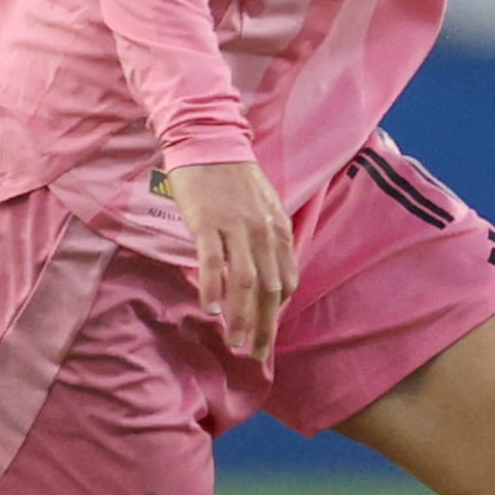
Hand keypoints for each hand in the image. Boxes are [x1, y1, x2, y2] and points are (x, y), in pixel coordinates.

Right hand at [162, 158, 294, 362]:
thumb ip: (268, 240)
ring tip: (234, 343)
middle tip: (253, 355)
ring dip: (240, 317)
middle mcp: (263, 232)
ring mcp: (236, 228)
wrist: (209, 140)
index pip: (285, 282)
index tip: (265, 336)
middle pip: (268, 290)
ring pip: (244, 282)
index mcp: (278, 229)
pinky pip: (213, 262)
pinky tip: (210, 311)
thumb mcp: (263, 207)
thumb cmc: (233, 177)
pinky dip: (213, 288)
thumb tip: (268, 276)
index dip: (275, 314)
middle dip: (262, 327)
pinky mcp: (208, 223)